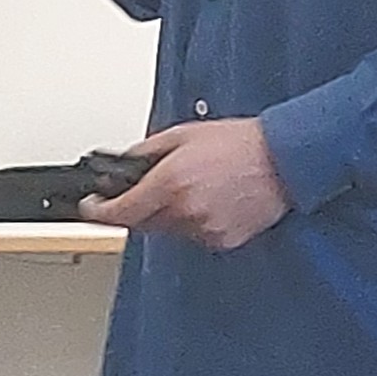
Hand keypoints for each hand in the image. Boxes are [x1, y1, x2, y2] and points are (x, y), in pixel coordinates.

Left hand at [84, 119, 287, 250]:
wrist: (285, 158)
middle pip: (142, 223)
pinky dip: (195, 222)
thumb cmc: (240, 143)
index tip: (92, 207)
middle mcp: (185, 210)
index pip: (120, 211)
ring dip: (169, 214)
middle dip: (138, 207)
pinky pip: (196, 236)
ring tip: (196, 187)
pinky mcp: (223, 240)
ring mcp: (205, 229)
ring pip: (169, 230)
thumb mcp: (182, 135)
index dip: (99, 212)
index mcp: (170, 184)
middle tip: (154, 187)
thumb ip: (146, 152)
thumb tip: (123, 164)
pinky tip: (213, 200)